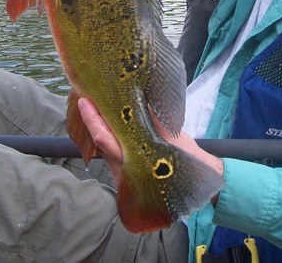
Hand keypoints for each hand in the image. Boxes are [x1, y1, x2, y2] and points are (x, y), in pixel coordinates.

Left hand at [78, 98, 223, 186]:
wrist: (197, 184)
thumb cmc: (185, 157)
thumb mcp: (171, 135)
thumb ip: (152, 118)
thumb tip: (138, 97)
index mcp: (133, 158)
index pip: (104, 137)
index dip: (92, 118)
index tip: (84, 101)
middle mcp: (123, 168)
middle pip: (99, 141)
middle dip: (91, 119)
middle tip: (87, 98)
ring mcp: (122, 174)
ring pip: (104, 147)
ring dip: (99, 127)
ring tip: (96, 106)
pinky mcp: (125, 175)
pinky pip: (111, 152)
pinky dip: (108, 136)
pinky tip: (110, 124)